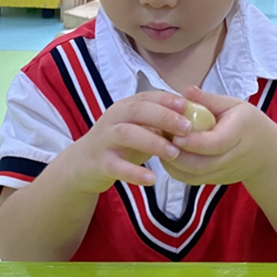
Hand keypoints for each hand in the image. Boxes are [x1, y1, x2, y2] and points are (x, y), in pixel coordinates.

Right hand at [64, 91, 189, 192]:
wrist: (82, 165)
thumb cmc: (118, 145)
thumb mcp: (138, 129)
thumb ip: (159, 123)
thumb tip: (194, 118)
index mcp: (124, 108)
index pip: (146, 97)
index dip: (167, 100)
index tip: (187, 105)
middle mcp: (112, 119)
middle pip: (137, 111)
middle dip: (164, 117)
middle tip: (187, 128)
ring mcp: (104, 140)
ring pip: (127, 134)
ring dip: (153, 142)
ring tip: (174, 153)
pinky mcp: (99, 162)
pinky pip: (116, 166)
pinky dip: (135, 173)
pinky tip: (153, 179)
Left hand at [162, 86, 276, 185]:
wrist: (267, 154)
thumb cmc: (248, 123)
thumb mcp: (234, 105)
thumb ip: (209, 100)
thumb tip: (186, 90)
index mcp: (239, 134)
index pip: (216, 143)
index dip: (194, 142)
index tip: (174, 134)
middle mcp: (232, 158)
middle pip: (201, 165)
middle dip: (177, 155)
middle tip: (159, 139)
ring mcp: (223, 173)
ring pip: (194, 176)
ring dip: (173, 164)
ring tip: (159, 145)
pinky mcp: (215, 181)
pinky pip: (192, 181)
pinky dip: (176, 171)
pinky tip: (166, 156)